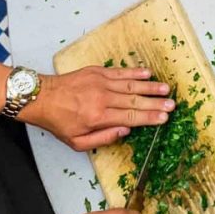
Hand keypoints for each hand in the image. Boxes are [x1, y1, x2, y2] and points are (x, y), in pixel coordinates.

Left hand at [22, 66, 174, 150]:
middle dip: (155, 103)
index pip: (130, 117)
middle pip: (135, 100)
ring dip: (150, 86)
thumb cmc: (59, 122)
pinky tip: (147, 73)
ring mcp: (100, 82)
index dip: (149, 118)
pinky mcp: (96, 72)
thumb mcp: (77, 142)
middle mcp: (102, 98)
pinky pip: (119, 72)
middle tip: (172, 104)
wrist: (42, 97)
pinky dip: (134, 72)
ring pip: (130, 84)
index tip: (164, 118)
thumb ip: (103, 138)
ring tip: (166, 88)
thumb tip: (125, 131)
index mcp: (98, 117)